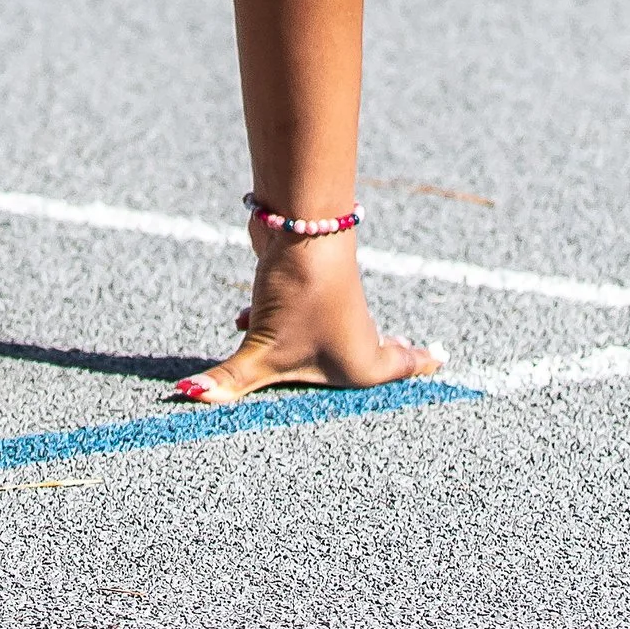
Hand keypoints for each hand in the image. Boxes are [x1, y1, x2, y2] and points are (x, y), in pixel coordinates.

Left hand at [174, 221, 441, 405]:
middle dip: (369, 365)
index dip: (417, 368)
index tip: (442, 360)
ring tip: (290, 362)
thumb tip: (187, 399)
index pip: (396, 371)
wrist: (301, 229)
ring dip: (302, 347)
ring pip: (325, 333)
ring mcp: (332, 308)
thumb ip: (226, 382)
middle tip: (396, 361)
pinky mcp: (309, 287)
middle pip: (368, 357)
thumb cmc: (300, 298)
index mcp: (359, 363)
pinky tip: (240, 320)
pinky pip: (296, 313)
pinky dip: (276, 322)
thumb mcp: (260, 352)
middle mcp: (353, 336)